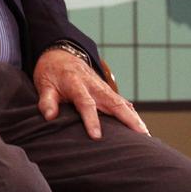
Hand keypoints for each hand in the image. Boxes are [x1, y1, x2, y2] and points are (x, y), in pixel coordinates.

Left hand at [34, 47, 148, 138]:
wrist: (60, 55)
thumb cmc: (51, 72)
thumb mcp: (44, 84)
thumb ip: (46, 100)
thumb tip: (49, 117)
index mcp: (75, 83)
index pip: (85, 103)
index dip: (91, 120)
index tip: (97, 136)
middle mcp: (93, 85)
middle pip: (113, 102)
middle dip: (127, 119)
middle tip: (140, 136)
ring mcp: (103, 88)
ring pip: (122, 103)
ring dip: (134, 118)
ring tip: (146, 136)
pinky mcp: (107, 91)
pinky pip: (122, 103)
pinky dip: (132, 114)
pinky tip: (142, 128)